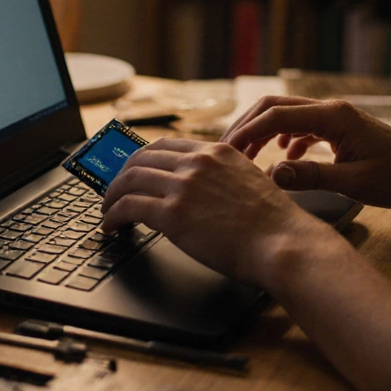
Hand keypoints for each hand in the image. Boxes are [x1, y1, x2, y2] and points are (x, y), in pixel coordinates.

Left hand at [100, 137, 330, 286]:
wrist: (283, 245)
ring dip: (111, 196)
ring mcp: (183, 186)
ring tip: (107, 211)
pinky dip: (112, 215)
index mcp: (216, 152)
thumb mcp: (250, 182)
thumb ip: (222, 179)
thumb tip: (201, 193)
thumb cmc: (275, 226)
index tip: (133, 171)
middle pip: (141, 158)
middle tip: (114, 191)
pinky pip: (128, 207)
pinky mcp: (173, 214)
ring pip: (129, 180)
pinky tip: (111, 226)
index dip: (143, 159)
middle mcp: (198, 163)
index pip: (166, 146)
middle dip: (122, 175)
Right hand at [221, 96, 390, 208]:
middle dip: (248, 126)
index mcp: (333, 116)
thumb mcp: (354, 183)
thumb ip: (310, 177)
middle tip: (228, 151)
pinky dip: (284, 139)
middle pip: (276, 106)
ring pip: (287, 114)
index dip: (247, 131)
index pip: (276, 114)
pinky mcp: (339, 128)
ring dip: (263, 132)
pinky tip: (283, 160)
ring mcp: (335, 117)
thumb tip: (270, 176)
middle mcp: (331, 109)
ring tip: (247, 157)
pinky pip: (302, 125)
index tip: (227, 151)